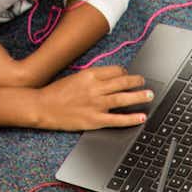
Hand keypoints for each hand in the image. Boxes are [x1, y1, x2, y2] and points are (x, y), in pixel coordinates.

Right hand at [31, 66, 153, 130]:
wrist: (42, 107)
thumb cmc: (55, 93)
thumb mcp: (75, 77)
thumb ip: (91, 78)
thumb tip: (107, 78)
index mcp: (89, 75)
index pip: (115, 71)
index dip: (125, 73)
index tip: (129, 75)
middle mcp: (95, 88)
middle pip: (123, 82)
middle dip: (137, 82)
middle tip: (145, 82)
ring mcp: (96, 104)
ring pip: (123, 98)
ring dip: (139, 96)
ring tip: (149, 95)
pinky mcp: (94, 120)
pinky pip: (117, 119)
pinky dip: (131, 118)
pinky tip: (141, 117)